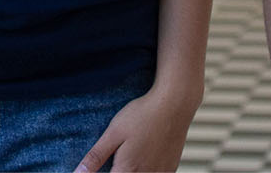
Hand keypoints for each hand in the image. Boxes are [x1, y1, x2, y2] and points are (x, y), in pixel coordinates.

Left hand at [75, 88, 196, 172]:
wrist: (174, 105)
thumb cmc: (143, 115)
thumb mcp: (113, 132)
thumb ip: (96, 156)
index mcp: (127, 170)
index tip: (97, 167)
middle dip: (115, 171)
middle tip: (114, 158)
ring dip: (130, 171)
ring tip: (127, 158)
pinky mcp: (171, 169)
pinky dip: (146, 171)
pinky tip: (142, 160)